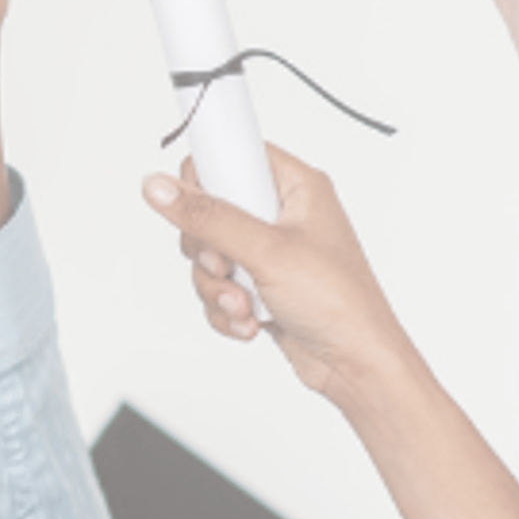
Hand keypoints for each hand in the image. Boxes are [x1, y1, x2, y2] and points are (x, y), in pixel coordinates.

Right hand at [142, 147, 413, 403]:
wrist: (356, 366)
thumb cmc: (341, 303)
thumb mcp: (267, 252)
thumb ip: (209, 217)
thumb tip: (161, 188)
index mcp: (296, 186)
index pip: (234, 152)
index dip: (206, 173)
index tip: (191, 199)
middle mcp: (281, 214)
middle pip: (210, 208)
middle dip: (208, 248)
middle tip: (225, 264)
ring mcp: (269, 250)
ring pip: (208, 252)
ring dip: (217, 285)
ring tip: (244, 304)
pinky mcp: (259, 283)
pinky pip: (217, 284)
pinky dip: (225, 307)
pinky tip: (249, 321)